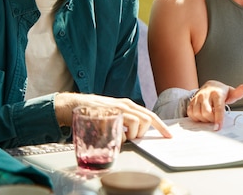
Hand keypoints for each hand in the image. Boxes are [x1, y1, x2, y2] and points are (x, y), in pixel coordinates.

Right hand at [54, 93, 171, 139]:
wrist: (74, 105)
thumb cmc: (94, 112)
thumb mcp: (114, 114)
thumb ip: (125, 121)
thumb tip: (136, 134)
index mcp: (128, 105)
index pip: (149, 115)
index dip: (160, 126)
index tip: (168, 135)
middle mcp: (125, 105)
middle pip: (146, 119)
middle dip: (142, 132)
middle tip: (132, 137)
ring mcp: (117, 108)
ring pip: (136, 122)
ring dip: (131, 134)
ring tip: (120, 135)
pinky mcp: (108, 114)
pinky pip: (121, 128)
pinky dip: (120, 135)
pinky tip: (112, 134)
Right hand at [187, 80, 242, 129]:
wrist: (210, 86)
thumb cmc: (220, 92)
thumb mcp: (231, 92)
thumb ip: (238, 93)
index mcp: (217, 93)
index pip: (218, 107)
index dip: (218, 118)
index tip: (218, 127)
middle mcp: (205, 95)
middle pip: (206, 112)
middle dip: (211, 120)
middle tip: (215, 120)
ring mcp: (197, 98)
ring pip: (197, 114)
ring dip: (203, 120)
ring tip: (209, 117)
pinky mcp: (191, 101)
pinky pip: (190, 113)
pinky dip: (196, 118)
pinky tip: (202, 116)